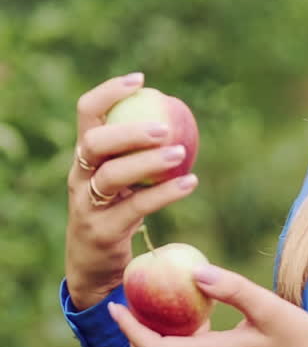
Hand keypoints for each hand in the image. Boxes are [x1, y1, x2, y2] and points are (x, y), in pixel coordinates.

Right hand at [66, 73, 197, 310]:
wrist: (93, 266)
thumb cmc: (115, 212)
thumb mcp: (121, 179)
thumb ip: (137, 152)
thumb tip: (178, 116)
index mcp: (83, 156)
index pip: (86, 113)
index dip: (109, 92)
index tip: (141, 80)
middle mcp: (79, 177)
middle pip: (95, 144)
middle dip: (128, 131)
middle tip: (164, 127)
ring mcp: (87, 205)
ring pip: (112, 176)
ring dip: (148, 163)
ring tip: (180, 153)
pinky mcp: (103, 231)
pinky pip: (136, 207)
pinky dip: (165, 193)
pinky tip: (190, 182)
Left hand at [109, 264, 307, 346]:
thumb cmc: (299, 340)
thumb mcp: (268, 306)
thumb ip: (231, 288)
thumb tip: (195, 272)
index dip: (129, 329)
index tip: (116, 306)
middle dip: (132, 338)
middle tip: (127, 307)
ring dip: (150, 343)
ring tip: (150, 310)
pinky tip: (184, 320)